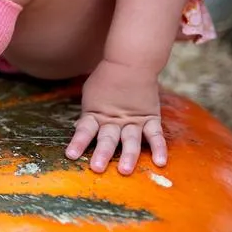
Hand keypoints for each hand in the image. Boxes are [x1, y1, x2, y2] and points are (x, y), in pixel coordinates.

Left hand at [65, 60, 167, 174]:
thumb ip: (88, 115)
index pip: (85, 130)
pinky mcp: (150, 118)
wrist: (131, 61)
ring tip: (125, 171)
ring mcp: (134, 120)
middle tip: (97, 168)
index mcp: (96, 114)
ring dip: (129, 155)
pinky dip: (159, 148)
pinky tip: (160, 162)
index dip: (78, 142)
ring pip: (131, 140)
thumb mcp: (90, 95)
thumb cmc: (106, 79)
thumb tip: (81, 129)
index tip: (71, 155)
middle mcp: (114, 120)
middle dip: (102, 153)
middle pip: (108, 138)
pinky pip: (155, 135)